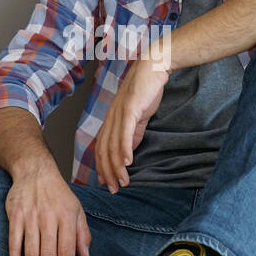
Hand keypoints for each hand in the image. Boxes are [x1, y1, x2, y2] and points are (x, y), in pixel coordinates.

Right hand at [4, 164, 91, 255]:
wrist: (35, 172)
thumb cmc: (58, 193)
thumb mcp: (77, 209)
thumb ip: (82, 234)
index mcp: (67, 217)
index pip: (66, 249)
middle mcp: (48, 218)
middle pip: (48, 254)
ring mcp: (30, 217)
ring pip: (31, 251)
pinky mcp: (15, 216)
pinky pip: (14, 241)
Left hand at [96, 55, 168, 193]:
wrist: (153, 67)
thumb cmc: (146, 89)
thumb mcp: (138, 115)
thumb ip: (133, 133)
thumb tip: (129, 151)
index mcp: (112, 119)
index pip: (102, 148)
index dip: (103, 167)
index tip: (108, 182)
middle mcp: (111, 117)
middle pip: (104, 150)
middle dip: (108, 172)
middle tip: (114, 188)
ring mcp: (119, 113)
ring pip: (113, 144)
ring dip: (117, 166)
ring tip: (122, 181)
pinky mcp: (130, 108)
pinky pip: (125, 132)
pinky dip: (124, 148)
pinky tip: (128, 162)